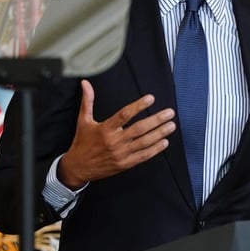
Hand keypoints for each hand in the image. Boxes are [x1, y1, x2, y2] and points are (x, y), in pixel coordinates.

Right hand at [57, 80, 175, 188]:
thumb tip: (85, 83)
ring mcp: (120, 154)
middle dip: (156, 120)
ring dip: (159, 133)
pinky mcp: (125, 164)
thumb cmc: (82, 142)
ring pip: (144, 142)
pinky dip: (155, 150)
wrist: (78, 168)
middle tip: (169, 113)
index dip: (138, 106)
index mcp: (105, 129)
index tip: (150, 98)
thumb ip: (88, 101)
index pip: (124, 115)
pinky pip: (143, 156)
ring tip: (171, 125)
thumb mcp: (83, 120)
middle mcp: (114, 141)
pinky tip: (164, 142)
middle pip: (139, 129)